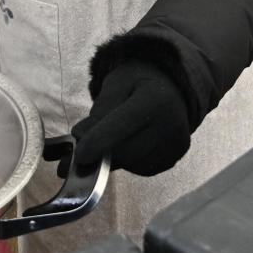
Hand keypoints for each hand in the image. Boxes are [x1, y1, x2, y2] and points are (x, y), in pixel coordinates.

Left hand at [66, 60, 190, 177]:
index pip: (121, 127)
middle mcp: (171, 126)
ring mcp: (173, 147)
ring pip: (129, 164)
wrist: (170, 91)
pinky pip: (138, 169)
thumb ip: (99, 108)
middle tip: (86, 145)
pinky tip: (129, 143)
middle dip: (101, 151)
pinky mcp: (171, 161)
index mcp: (156, 100)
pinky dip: (126, 161)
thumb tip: (80, 137)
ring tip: (114, 135)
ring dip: (113, 156)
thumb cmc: (138, 84)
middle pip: (125, 152)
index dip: (97, 143)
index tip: (79, 155)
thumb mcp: (116, 83)